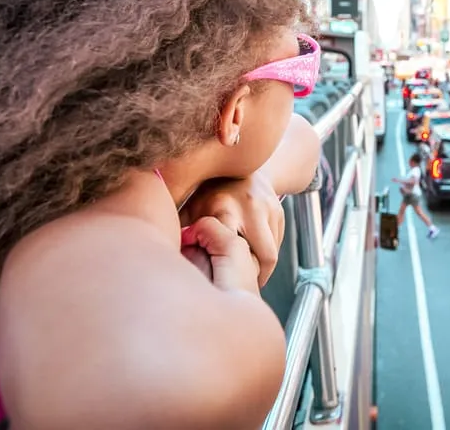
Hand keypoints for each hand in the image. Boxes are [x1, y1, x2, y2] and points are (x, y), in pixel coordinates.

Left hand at [181, 171, 283, 286]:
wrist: (244, 162)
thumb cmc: (211, 190)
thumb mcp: (194, 205)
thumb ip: (184, 229)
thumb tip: (169, 257)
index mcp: (224, 208)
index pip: (233, 249)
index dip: (230, 271)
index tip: (224, 285)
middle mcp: (251, 208)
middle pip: (265, 258)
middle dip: (257, 276)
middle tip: (244, 287)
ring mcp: (269, 209)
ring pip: (272, 253)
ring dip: (262, 267)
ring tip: (246, 274)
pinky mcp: (280, 212)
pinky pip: (277, 244)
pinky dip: (265, 255)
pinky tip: (253, 256)